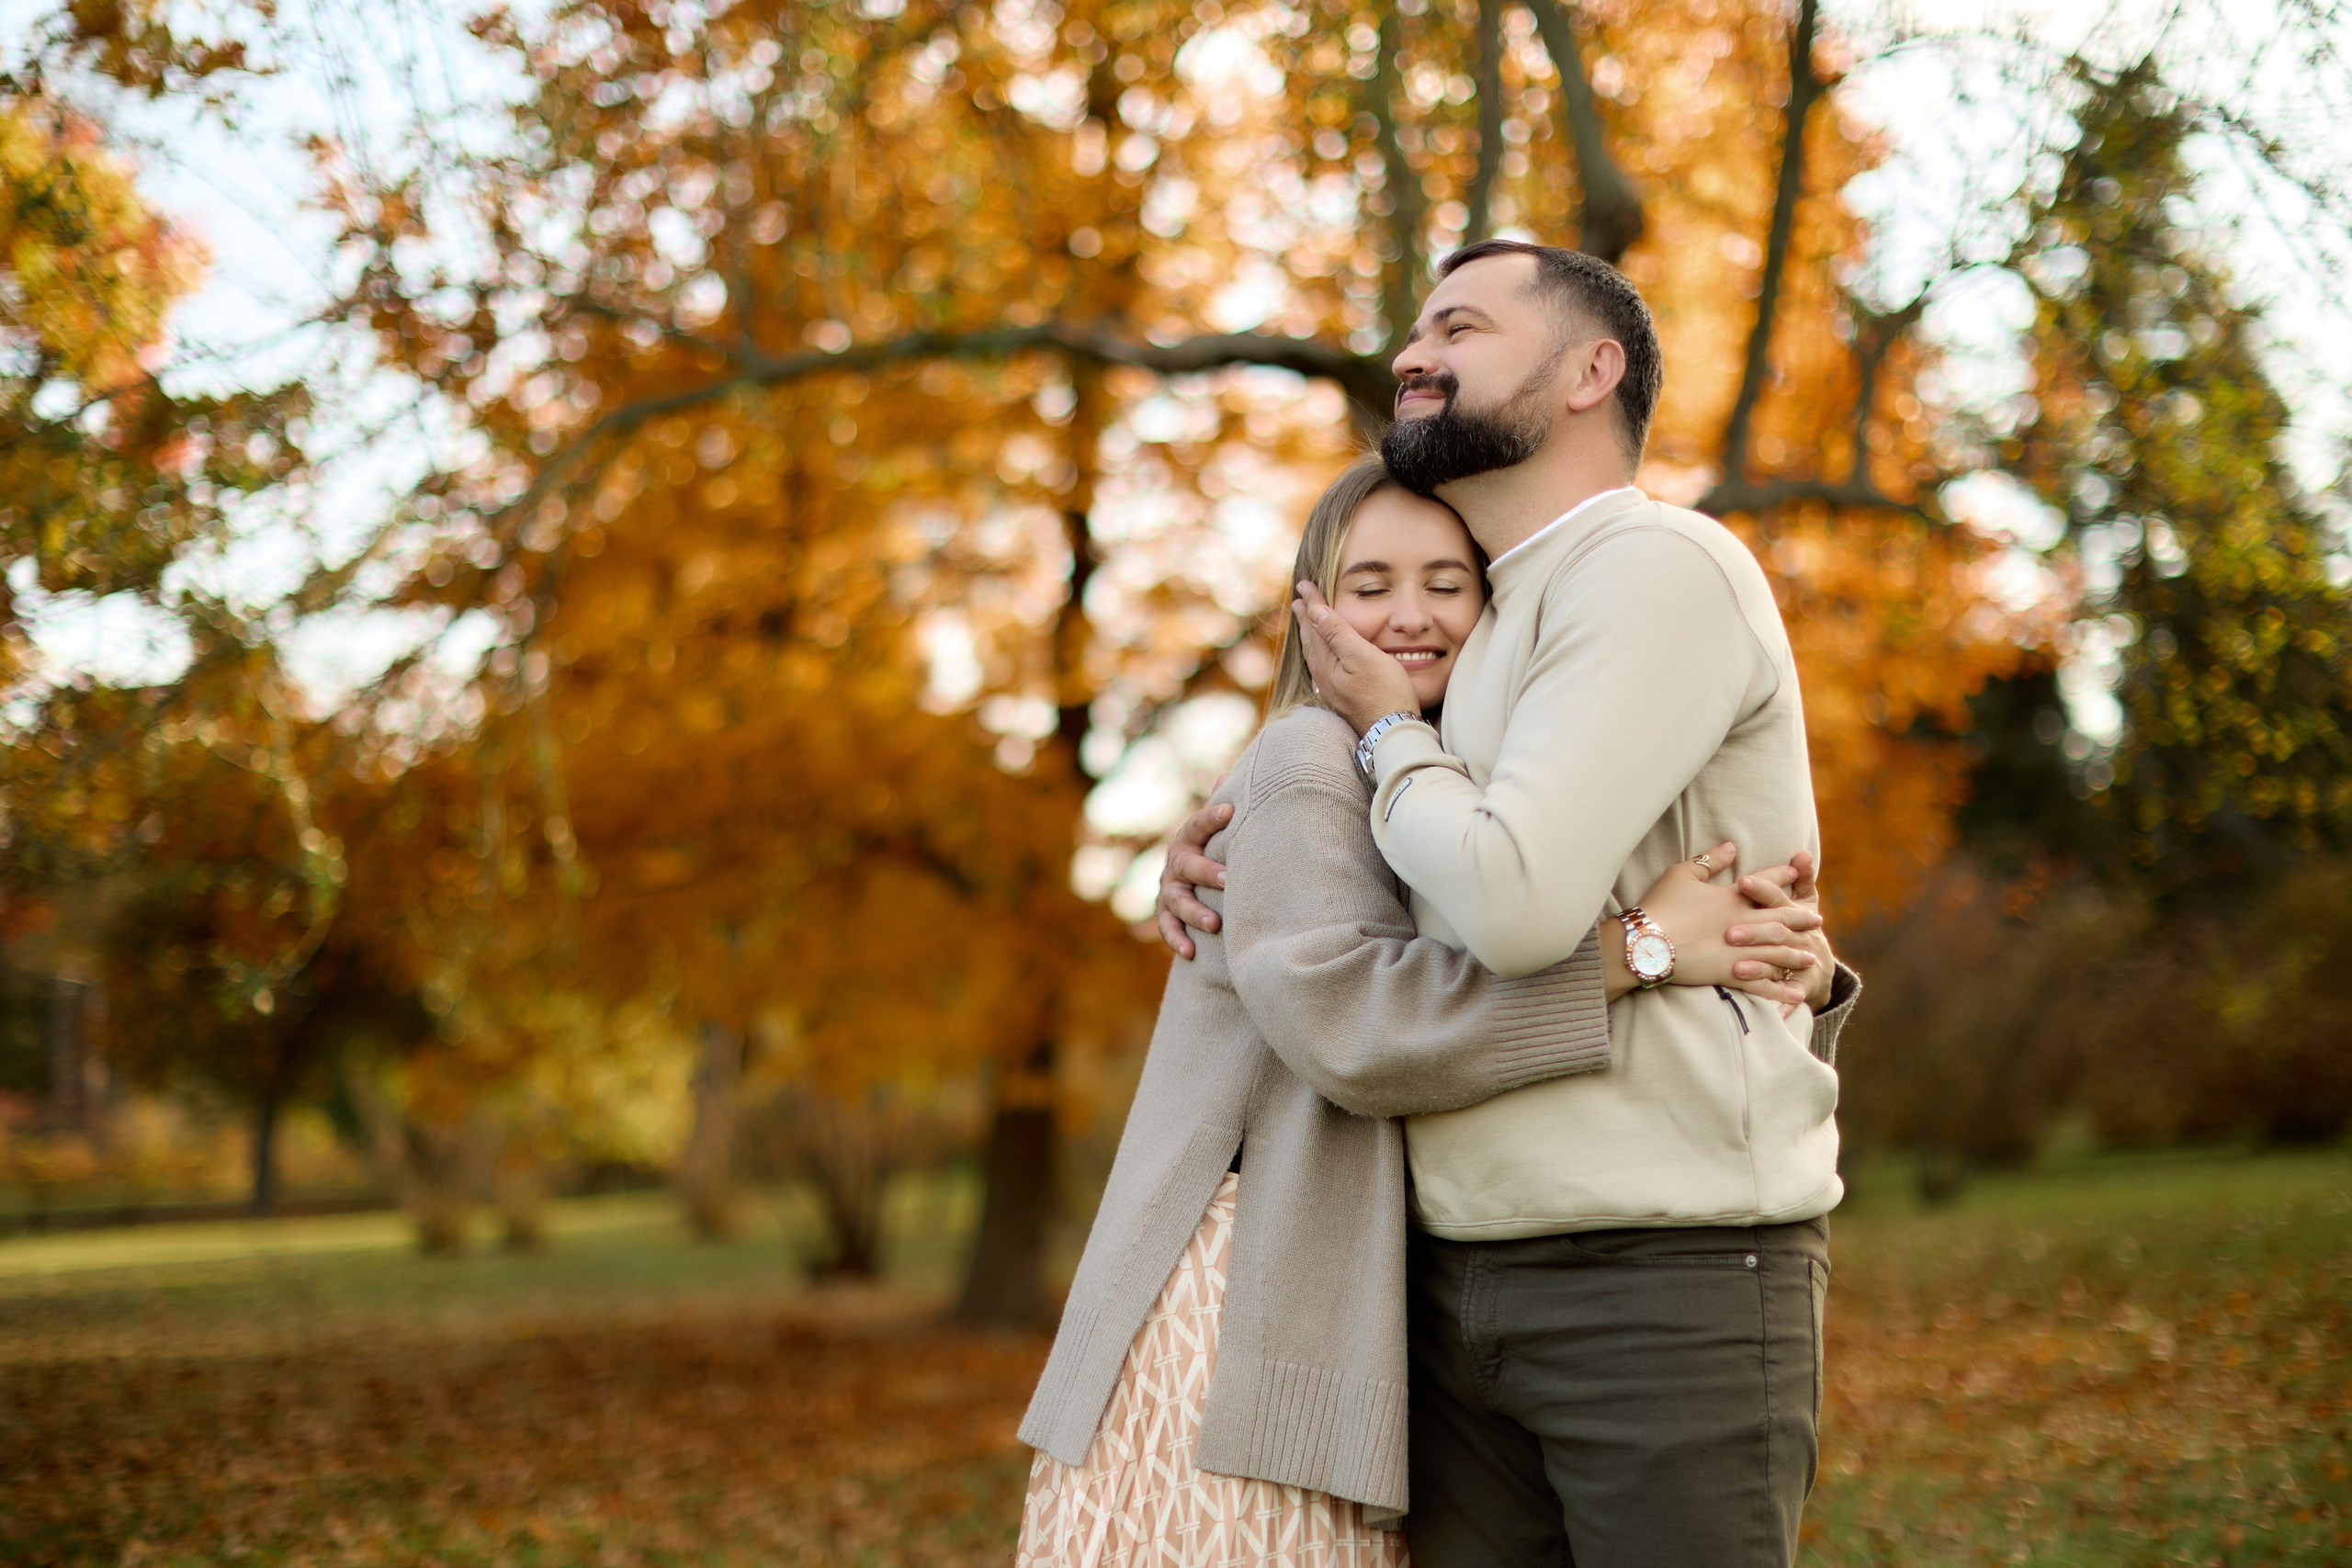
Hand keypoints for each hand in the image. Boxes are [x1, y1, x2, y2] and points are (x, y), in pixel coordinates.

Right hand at [1154, 798, 1231, 958]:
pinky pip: (1167, 927)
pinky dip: (1176, 940)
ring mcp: (1168, 889)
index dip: (1211, 817)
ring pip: (1178, 901)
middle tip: (1229, 879)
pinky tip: (1190, 952)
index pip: (1198, 825)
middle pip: (1188, 866)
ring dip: (1195, 912)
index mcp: (1189, 838)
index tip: (1230, 811)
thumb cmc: (1212, 847)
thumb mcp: (1216, 827)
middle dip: (1207, 872)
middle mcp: (1175, 862)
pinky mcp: (1165, 913)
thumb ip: (1222, 805)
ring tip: (1216, 925)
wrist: (1188, 874)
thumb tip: (1233, 771)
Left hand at [1293, 581, 1419, 733]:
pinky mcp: (1343, 700)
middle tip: (1299, 601)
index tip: (1304, 584)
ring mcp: (1332, 690)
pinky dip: (1322, 654)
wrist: (1393, 732)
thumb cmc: (1384, 692)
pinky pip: (1325, 668)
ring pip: (1316, 655)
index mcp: (1326, 663)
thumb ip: (1338, 633)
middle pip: (1311, 640)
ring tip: (1308, 624)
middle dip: (1307, 618)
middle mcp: (1324, 677)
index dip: (1311, 603)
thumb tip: (1314, 611)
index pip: (1316, 624)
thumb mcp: (1362, 657)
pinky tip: (1325, 660)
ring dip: (1312, 636)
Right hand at [1618, 842, 1822, 1006]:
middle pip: (1781, 918)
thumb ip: (1709, 860)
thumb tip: (1731, 845)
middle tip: (1817, 921)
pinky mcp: (1730, 973)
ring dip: (1796, 954)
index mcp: (1732, 897)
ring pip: (1778, 951)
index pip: (1765, 882)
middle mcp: (1743, 922)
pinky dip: (1781, 989)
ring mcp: (1739, 949)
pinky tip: (1796, 993)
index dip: (1783, 876)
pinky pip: (1762, 983)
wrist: (1644, 942)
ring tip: (1811, 957)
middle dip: (1801, 919)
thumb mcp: (1681, 874)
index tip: (1797, 872)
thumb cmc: (1659, 906)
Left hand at [1732, 849, 1835, 1012]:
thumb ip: (1799, 876)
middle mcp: (1798, 934)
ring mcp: (1802, 960)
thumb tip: (1803, 853)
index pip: (1777, 897)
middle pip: (1776, 931)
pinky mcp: (1801, 985)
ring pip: (1780, 962)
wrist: (1819, 964)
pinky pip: (1789, 994)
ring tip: (1737, 970)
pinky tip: (1765, 1007)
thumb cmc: (1799, 924)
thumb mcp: (1803, 900)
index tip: (1743, 882)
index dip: (1763, 889)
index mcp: (1791, 911)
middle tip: (1729, 933)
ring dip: (1760, 966)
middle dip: (1754, 932)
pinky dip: (1780, 1001)